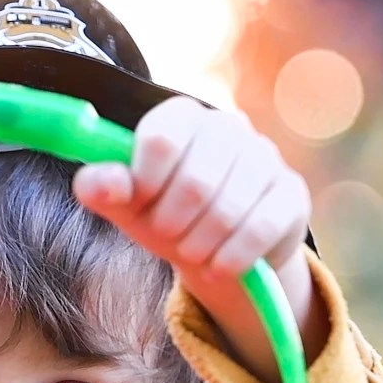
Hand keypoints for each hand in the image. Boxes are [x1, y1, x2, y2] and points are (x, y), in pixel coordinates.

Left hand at [73, 98, 324, 381]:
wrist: (219, 248)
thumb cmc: (167, 217)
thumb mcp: (129, 207)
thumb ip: (105, 191)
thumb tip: (92, 182)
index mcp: (182, 117)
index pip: (161, 139)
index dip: (145, 184)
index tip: (141, 205)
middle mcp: (229, 126)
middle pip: (195, 182)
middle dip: (171, 224)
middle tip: (166, 236)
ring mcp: (265, 157)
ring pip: (228, 211)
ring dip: (199, 246)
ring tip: (190, 252)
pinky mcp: (290, 194)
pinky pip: (260, 230)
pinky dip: (230, 258)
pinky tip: (218, 265)